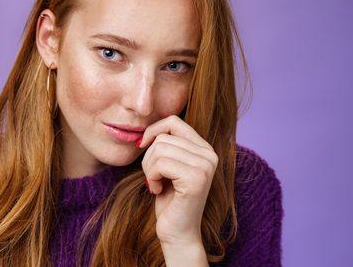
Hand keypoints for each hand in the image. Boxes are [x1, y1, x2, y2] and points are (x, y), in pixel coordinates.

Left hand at [137, 115, 218, 247]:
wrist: (177, 231)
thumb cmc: (169, 199)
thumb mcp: (169, 166)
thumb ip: (168, 144)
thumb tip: (148, 129)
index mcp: (205, 148)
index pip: (174, 121)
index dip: (153, 130)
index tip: (143, 146)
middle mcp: (209, 154)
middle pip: (163, 137)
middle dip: (148, 157)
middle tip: (153, 177)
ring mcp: (205, 166)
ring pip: (160, 149)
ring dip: (149, 169)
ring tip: (156, 184)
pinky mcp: (196, 179)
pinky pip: (161, 164)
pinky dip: (152, 177)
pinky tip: (158, 190)